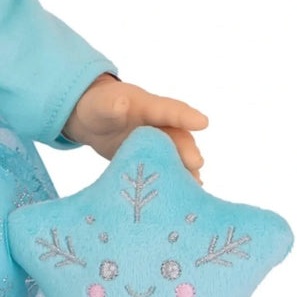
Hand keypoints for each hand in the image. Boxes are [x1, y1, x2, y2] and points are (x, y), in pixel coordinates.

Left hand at [63, 75, 207, 180]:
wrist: (94, 122)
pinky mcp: (155, 160)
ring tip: (195, 184)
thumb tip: (120, 103)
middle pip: (178, 136)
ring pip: (177, 155)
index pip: (168, 109)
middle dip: (187, 148)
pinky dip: (176, 179)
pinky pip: (168, 168)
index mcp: (148, 106)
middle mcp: (160, 125)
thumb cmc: (99, 107)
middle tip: (195, 163)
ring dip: (186, 168)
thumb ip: (109, 105)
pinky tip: (184, 193)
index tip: (203, 122)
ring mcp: (160, 143)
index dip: (184, 116)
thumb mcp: (101, 104)